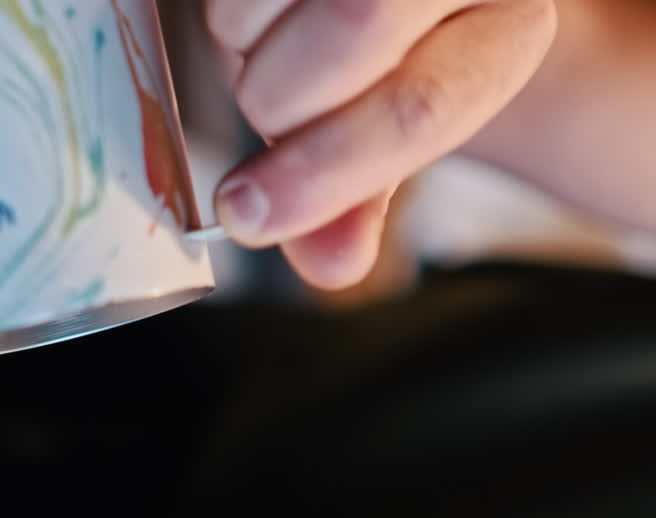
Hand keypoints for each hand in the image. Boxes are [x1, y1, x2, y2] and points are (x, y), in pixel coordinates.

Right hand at [205, 0, 557, 289]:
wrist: (407, 2)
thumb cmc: (399, 60)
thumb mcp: (393, 132)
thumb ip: (354, 200)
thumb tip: (329, 266)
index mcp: (510, 19)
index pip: (423, 103)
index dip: (330, 168)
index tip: (253, 218)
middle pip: (350, 30)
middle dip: (281, 104)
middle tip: (282, 118)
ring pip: (265, 7)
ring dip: (245, 56)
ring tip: (282, 52)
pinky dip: (233, 23)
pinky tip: (268, 22)